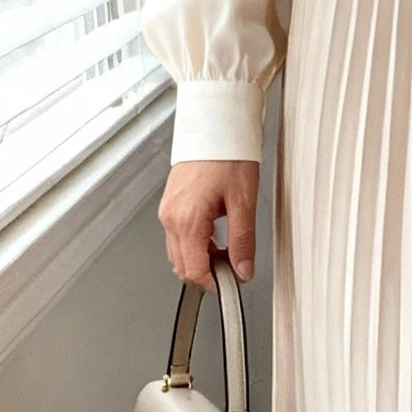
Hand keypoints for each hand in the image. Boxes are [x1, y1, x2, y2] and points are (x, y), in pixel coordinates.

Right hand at [158, 159, 258, 290]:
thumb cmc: (227, 155)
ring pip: (178, 253)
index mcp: (187, 220)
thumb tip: (243, 269)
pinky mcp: (170, 204)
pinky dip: (194, 244)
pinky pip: (177, 236)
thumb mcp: (244, 202)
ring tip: (227, 249)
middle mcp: (171, 217)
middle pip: (182, 266)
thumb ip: (243, 241)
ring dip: (200, 259)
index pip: (194, 271)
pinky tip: (214, 236)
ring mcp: (168, 211)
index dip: (215, 284)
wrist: (214, 127)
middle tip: (233, 267)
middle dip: (207, 273)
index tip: (233, 283)